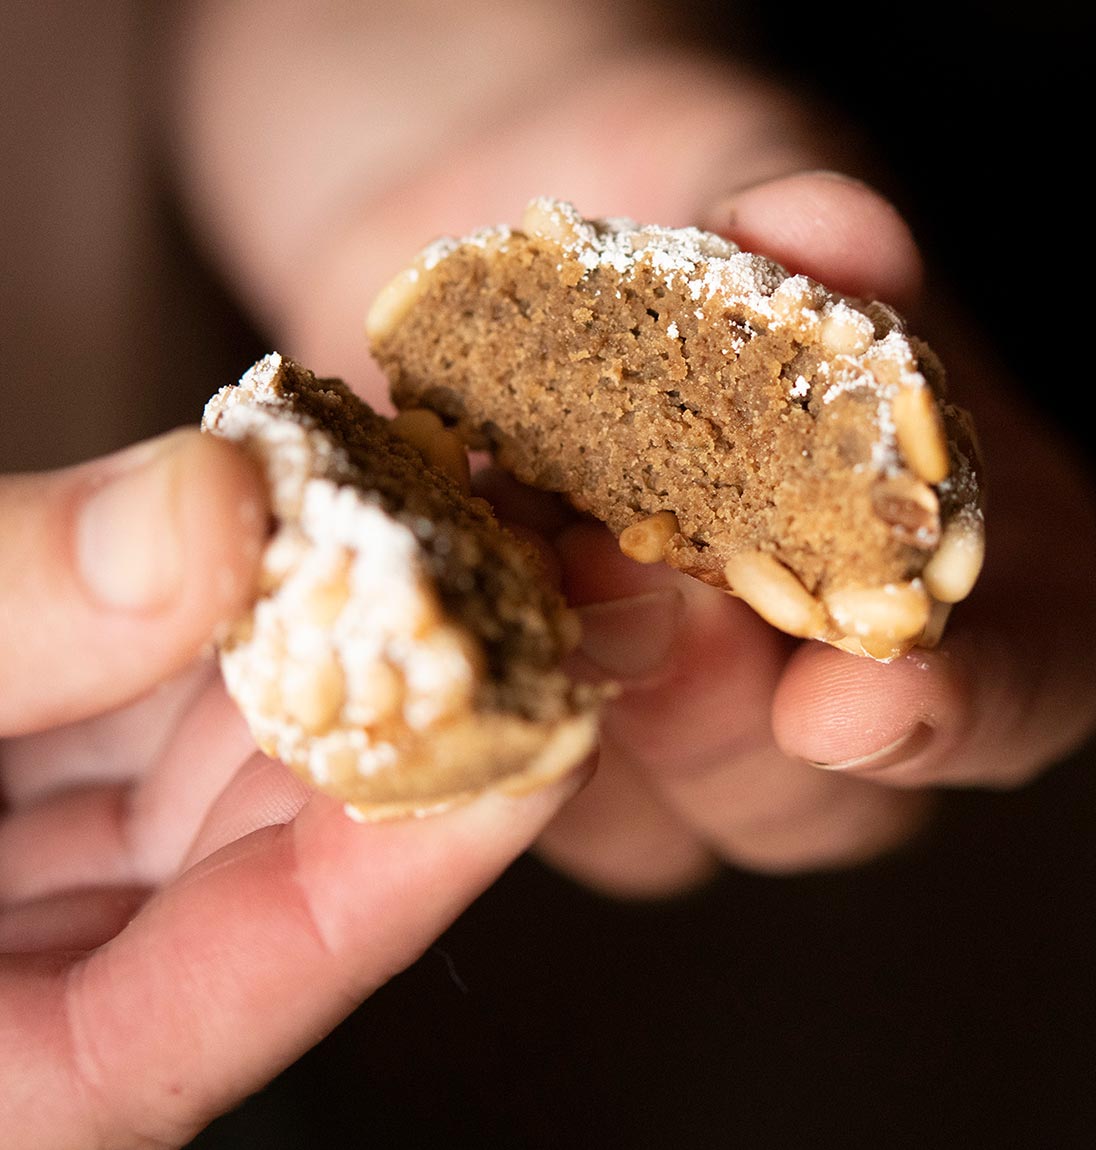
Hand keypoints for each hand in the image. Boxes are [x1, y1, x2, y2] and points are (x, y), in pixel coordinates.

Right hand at [0, 431, 580, 1146]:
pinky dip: (246, 614)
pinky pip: (166, 706)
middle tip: (541, 610)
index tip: (535, 754)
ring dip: (349, 655)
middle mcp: (32, 976)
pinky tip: (333, 525)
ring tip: (469, 544)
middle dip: (408, 732)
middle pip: (266, 875)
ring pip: (233, 774)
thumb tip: (210, 511)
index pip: (217, 1013)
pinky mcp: (35, 767)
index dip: (388, 882)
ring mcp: (37, 867)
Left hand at [172, 6, 1095, 894]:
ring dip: (593, 711)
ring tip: (532, 558)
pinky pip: (532, 785)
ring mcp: (680, 712)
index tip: (858, 693)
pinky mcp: (557, 714)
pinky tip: (456, 578)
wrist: (493, 233)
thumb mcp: (732, 174)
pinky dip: (493, 696)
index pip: (1035, 669)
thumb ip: (787, 220)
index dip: (973, 706)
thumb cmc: (653, 202)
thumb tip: (837, 233)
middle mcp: (828, 662)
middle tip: (649, 594)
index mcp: (955, 543)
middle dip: (729, 717)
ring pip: (665, 825)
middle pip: (829, 799)